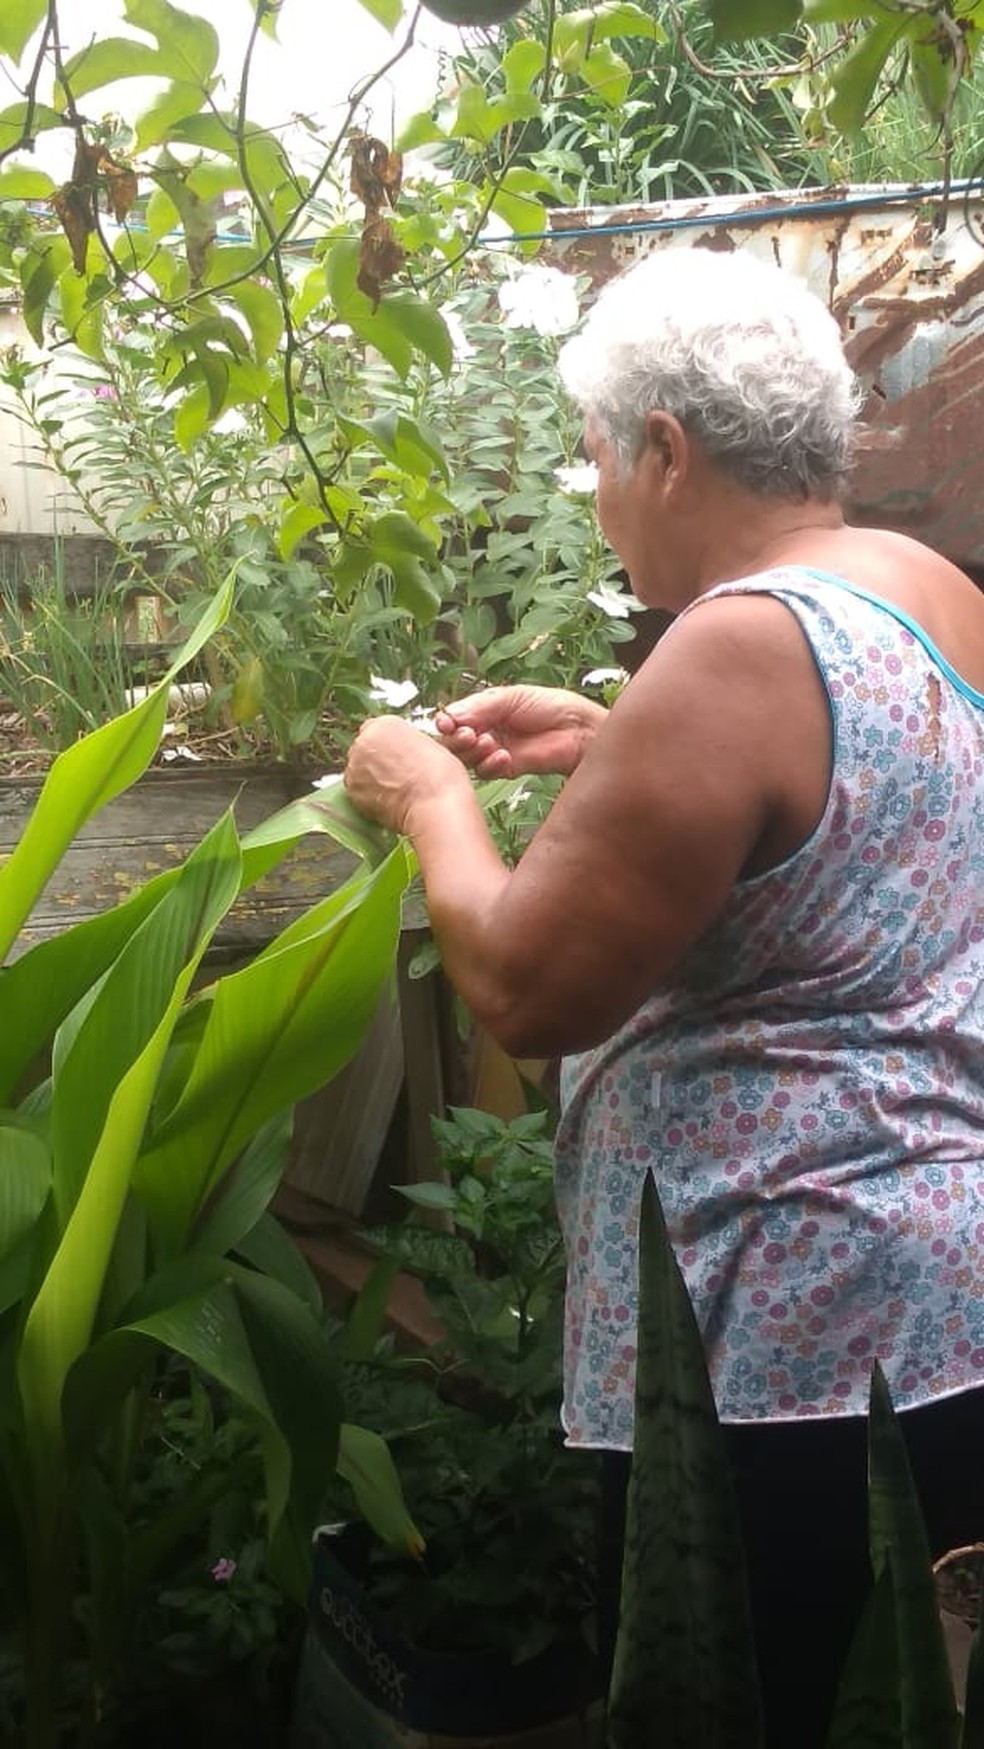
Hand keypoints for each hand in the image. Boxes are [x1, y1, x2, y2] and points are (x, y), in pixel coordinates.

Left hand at [344, 716, 468, 834]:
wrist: (434, 802)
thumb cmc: (440, 775)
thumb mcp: (428, 744)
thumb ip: (406, 743)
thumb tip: (399, 756)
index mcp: (385, 724)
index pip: (377, 730)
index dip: (388, 746)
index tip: (398, 758)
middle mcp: (364, 740)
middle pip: (364, 749)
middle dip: (376, 761)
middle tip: (397, 776)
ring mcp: (354, 766)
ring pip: (358, 770)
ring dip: (370, 778)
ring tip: (394, 791)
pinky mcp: (352, 790)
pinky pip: (357, 791)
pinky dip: (368, 797)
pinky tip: (388, 801)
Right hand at [435, 685, 607, 777]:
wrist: (577, 728)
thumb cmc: (549, 705)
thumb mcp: (512, 697)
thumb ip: (481, 706)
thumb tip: (451, 715)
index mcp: (483, 710)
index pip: (455, 718)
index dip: (447, 721)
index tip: (445, 723)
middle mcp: (485, 731)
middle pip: (455, 741)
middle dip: (456, 739)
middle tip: (467, 735)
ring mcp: (494, 751)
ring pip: (467, 759)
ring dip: (472, 752)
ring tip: (486, 742)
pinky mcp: (506, 769)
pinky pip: (486, 772)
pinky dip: (489, 765)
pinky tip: (502, 756)